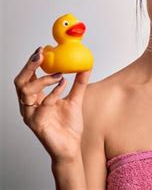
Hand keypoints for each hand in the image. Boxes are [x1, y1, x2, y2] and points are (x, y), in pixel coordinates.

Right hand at [13, 46, 91, 162]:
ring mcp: (30, 115)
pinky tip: (63, 86)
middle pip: (20, 81)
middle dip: (29, 66)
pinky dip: (52, 93)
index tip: (42, 49)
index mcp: (36, 98)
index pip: (28, 76)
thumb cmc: (68, 125)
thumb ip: (79, 83)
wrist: (71, 147)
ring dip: (42, 79)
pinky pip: (41, 105)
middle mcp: (29, 105)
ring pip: (26, 92)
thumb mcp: (76, 98)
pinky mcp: (36, 124)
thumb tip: (86, 65)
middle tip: (41, 55)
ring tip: (59, 74)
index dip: (33, 62)